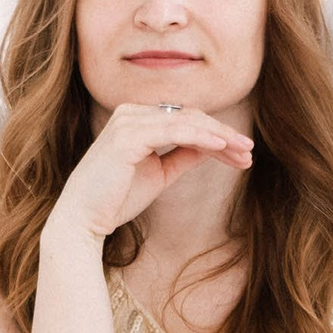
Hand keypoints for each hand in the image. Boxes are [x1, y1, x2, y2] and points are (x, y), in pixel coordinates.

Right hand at [47, 103, 254, 243]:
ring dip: (218, 135)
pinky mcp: (127, 135)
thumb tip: (213, 146)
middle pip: (189, 117)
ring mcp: (128, 121)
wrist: (83, 219)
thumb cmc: (115, 199)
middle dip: (223, 134)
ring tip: (243, 151)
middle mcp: (131, 113)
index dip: (216, 135)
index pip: (185, 121)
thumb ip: (183, 156)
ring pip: (186, 121)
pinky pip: (174, 130)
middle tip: (249, 151)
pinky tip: (221, 146)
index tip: (242, 154)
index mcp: (136, 119)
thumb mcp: (159, 174)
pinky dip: (200, 137)